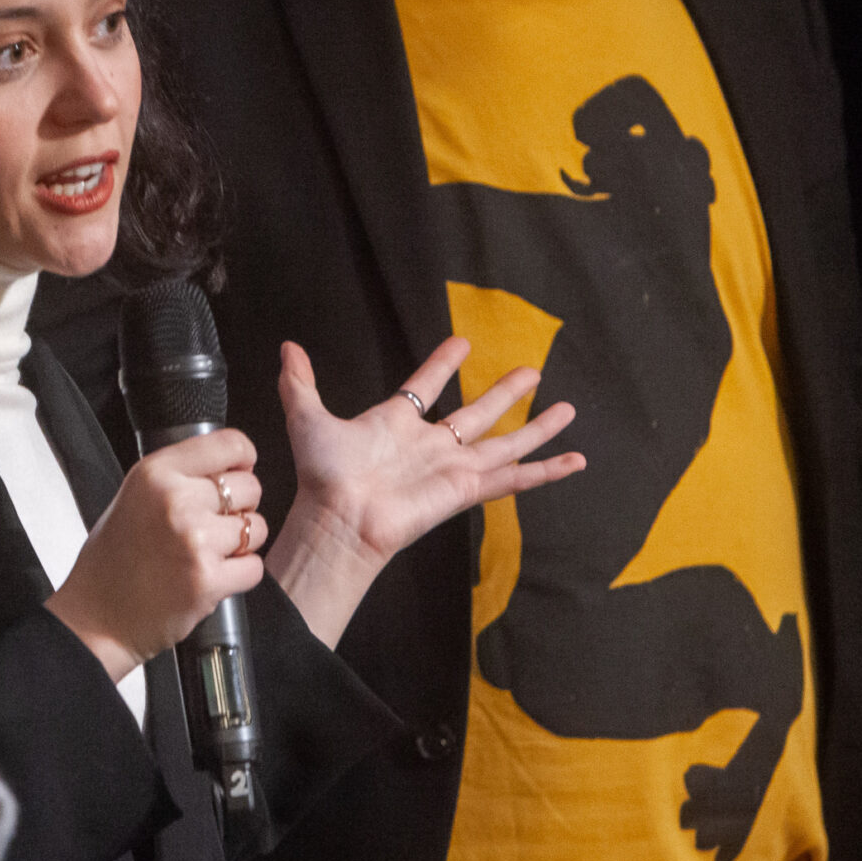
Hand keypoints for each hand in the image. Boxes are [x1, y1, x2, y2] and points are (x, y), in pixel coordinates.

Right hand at [46, 428, 265, 683]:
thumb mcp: (134, 495)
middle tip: (214, 526)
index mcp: (155, 473)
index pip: (230, 444)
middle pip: (250, 487)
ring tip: (209, 554)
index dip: (243, 460)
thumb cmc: (114, 560)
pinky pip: (254, 567)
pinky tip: (212, 577)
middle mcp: (175, 500)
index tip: (238, 473)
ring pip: (257, 528)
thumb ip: (178, 475)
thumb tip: (231, 465)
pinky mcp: (208, 580)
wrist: (97, 618)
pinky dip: (240, 575)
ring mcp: (194, 541)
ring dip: (242, 544)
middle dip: (241, 507)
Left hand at [267, 337, 582, 647]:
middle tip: (532, 368)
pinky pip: (514, 478)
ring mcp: (452, 468)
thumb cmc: (323, 475)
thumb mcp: (308, 418)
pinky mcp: (467, 489)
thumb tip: (286, 348)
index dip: (442, 365)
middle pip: (478, 413)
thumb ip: (299, 383)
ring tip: (569, 409)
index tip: (460, 343)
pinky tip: (575, 460)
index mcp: (397, 424)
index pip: (426, 387)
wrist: (339, 517)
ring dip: (536, 426)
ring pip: (505, 442)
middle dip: (504, 392)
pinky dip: (546, 472)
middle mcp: (430, 446)